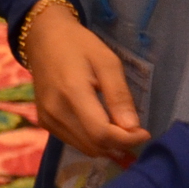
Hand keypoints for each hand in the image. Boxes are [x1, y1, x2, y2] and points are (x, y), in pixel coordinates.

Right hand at [23, 3, 149, 166]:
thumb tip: (133, 128)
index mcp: (73, 92)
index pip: (101, 133)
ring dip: (107, 145)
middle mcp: (56, 111)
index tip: (144, 133)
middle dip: (120, 144)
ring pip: (85, 148)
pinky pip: (74, 141)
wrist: (43, 39)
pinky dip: (92, 141)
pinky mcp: (44, 122)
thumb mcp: (107, 62)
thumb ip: (119, 95)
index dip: (126, 140)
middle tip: (136, 131)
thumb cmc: (79, 45)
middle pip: (94, 145)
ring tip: (121, 129)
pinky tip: (101, 125)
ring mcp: (47, 119)